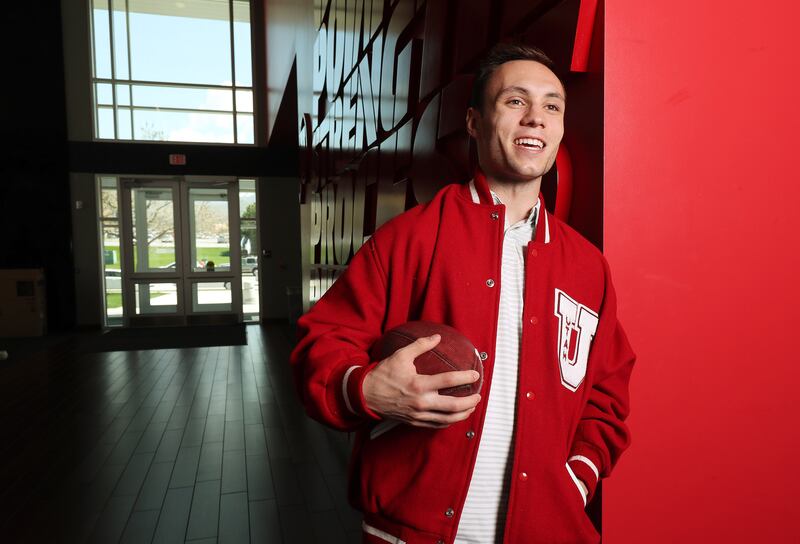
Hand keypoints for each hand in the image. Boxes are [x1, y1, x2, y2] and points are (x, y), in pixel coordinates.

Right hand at [362, 334, 481, 427]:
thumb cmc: (383, 375)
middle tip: (478, 395)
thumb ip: (420, 345)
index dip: (465, 378)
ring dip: (463, 413)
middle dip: (470, 401)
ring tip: (471, 407)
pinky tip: (455, 416)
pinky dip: (449, 421)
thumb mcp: (401, 355)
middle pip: (453, 405)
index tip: (475, 375)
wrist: (366, 395)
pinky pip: (437, 424)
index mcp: (419, 384)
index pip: (448, 380)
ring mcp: (418, 414)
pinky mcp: (415, 421)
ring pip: (448, 419)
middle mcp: (421, 402)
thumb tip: (437, 337)